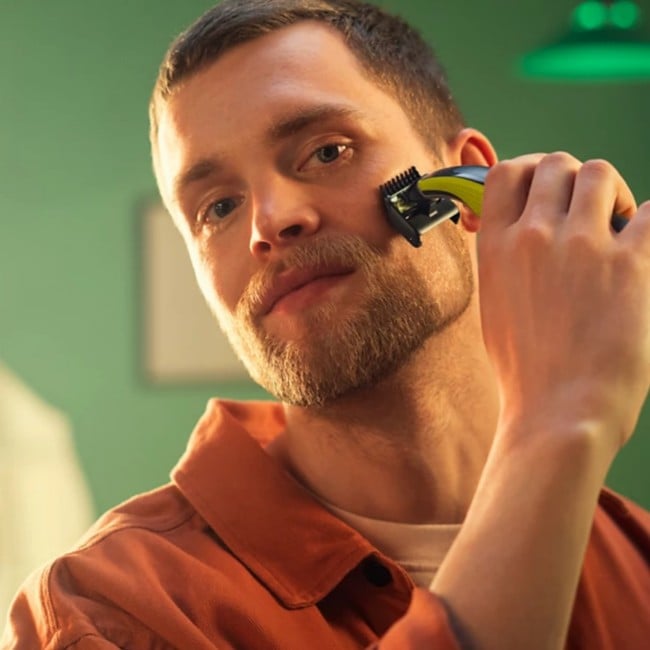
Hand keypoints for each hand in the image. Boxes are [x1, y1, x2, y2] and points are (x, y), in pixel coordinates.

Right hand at [478, 152, 649, 457]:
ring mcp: (582, 246)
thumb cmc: (525, 369)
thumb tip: (518, 236)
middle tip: (585, 209)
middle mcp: (534, 236)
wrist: (558, 409)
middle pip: (555, 163)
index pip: (503, 172)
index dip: (526, 171)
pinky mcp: (630, 263)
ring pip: (599, 173)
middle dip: (572, 179)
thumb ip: (502, 262)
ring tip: (618, 223)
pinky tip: (644, 242)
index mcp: (495, 248)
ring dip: (611, 192)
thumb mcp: (493, 307)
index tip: (541, 187)